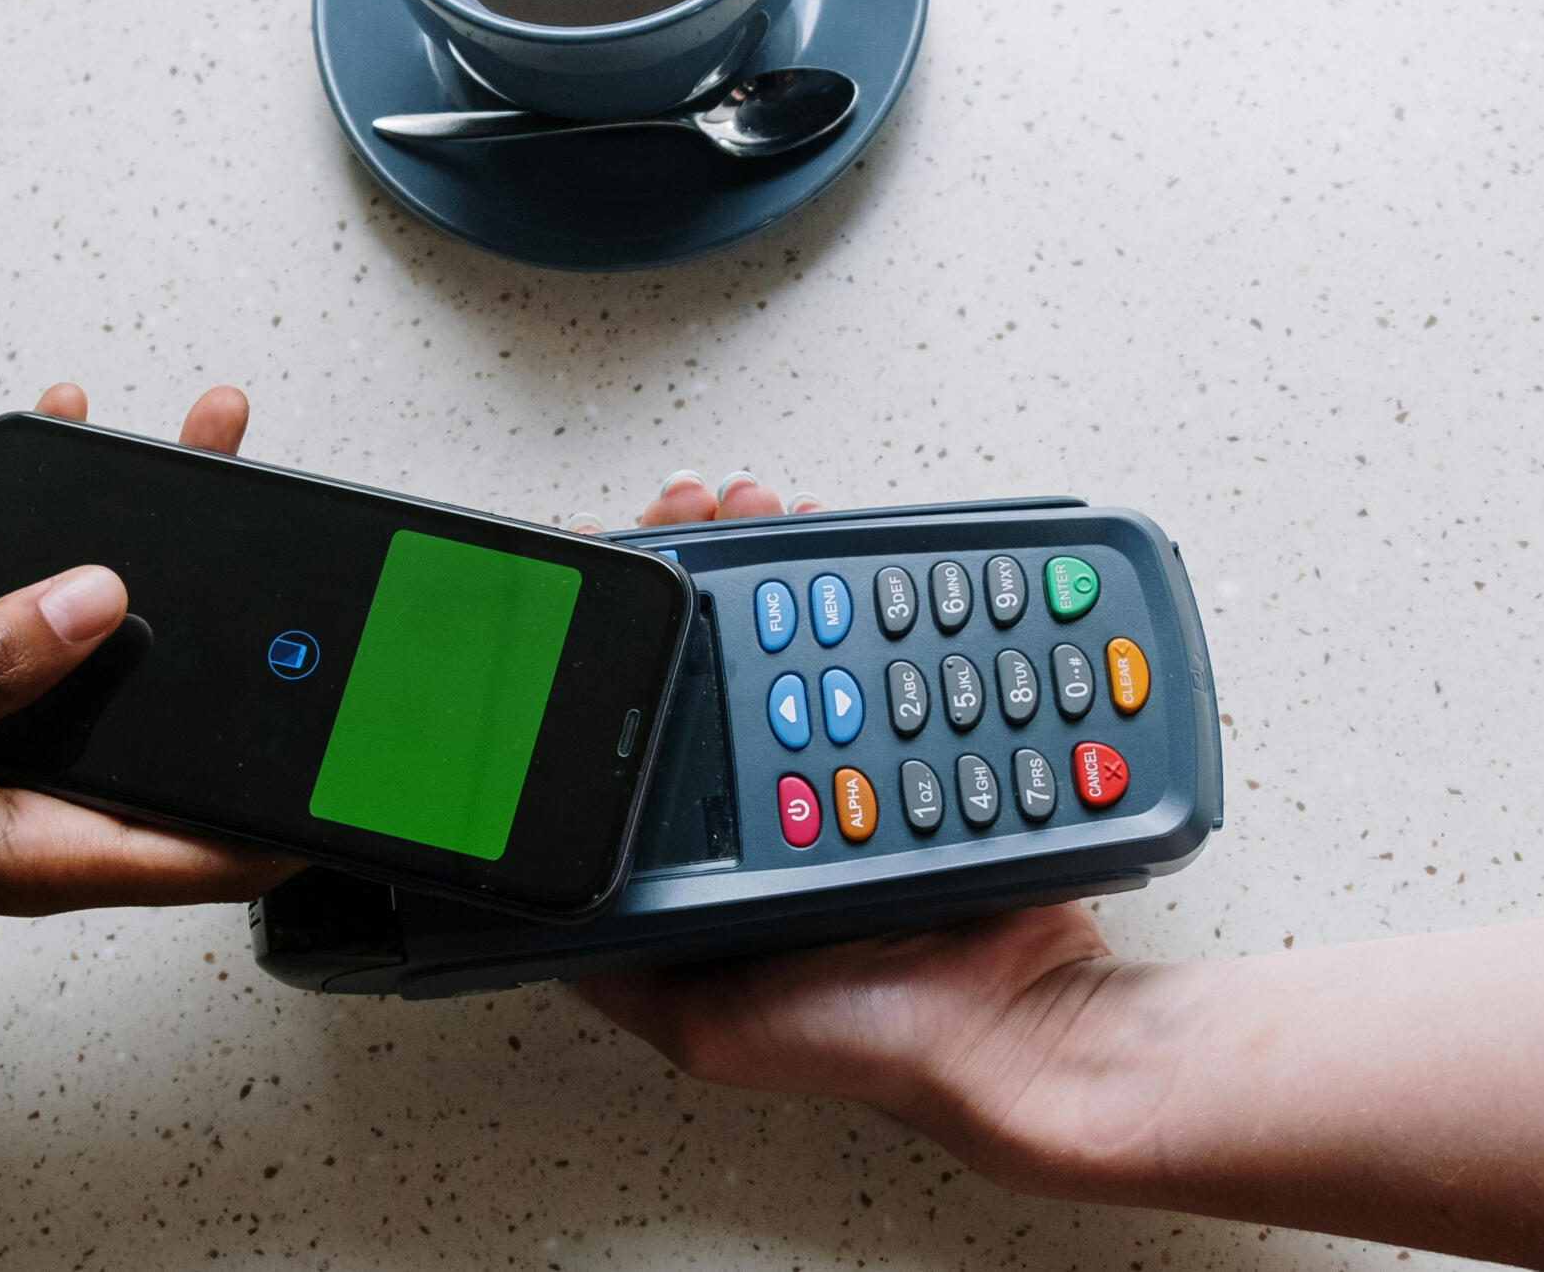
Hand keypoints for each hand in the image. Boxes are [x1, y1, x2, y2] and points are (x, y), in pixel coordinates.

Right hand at [0, 384, 302, 999]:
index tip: (376, 733)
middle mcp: (48, 802)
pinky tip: (82, 445)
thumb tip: (103, 600)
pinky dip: (70, 536)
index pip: (217, 849)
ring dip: (169, 555)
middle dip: (257, 635)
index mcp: (43, 850)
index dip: (306, 803)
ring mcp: (17, 749)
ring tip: (207, 447)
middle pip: (190, 725)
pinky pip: (49, 614)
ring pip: (129, 653)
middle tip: (298, 528)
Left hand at [565, 471, 1172, 1193]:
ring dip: (767, 556)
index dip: (619, 637)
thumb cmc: (868, 1038)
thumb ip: (615, 963)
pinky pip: (884, 642)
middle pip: (708, 649)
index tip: (611, 566)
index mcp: (703, 847)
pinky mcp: (922, 736)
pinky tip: (836, 541)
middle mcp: (766, 791)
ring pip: (791, 630)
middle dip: (691, 566)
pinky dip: (861, 582)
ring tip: (754, 506)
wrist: (1019, 1026)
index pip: (636, 713)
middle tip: (690, 510)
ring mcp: (846, 756)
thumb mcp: (698, 1022)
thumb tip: (525, 916)